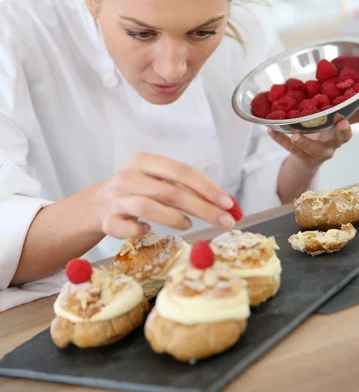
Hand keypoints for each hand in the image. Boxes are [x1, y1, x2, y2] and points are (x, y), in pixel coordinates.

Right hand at [94, 153, 235, 237]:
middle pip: (169, 191)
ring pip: (146, 207)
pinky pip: (127, 228)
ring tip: (189, 225)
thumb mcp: (156, 180)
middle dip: (202, 208)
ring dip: (173, 218)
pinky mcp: (107, 220)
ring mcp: (116, 198)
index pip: (180, 171)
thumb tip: (225, 204)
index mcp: (144, 161)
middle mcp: (128, 176)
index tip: (228, 203)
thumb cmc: (137, 191)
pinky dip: (140, 230)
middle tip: (225, 221)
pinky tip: (148, 229)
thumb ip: (184, 189)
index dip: (206, 187)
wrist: (96, 204)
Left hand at [269, 93, 358, 168]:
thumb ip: (330, 100)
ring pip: (316, 150)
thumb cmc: (320, 132)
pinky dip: (281, 140)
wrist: (307, 159)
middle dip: (344, 130)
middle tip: (341, 121)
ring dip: (306, 142)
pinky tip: (271, 131)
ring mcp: (320, 152)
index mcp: (342, 126)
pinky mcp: (304, 158)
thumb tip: (331, 73)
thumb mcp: (329, 116)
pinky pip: (292, 150)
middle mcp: (335, 140)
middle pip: (344, 137)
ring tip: (295, 135)